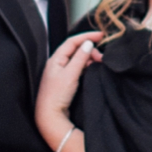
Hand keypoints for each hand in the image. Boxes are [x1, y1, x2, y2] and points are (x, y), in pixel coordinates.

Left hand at [35, 31, 100, 150]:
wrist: (50, 116)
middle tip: (101, 57)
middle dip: (90, 49)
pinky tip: (92, 69)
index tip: (101, 35)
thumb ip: (80, 58)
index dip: (87, 36)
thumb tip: (88, 43)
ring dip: (88, 58)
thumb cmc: (57, 95)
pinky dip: (86, 66)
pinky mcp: (65, 80)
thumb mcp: (71, 74)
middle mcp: (57, 63)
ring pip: (77, 58)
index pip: (72, 41)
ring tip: (99, 62)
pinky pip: (77, 67)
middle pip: (75, 49)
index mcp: (55, 59)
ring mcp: (61, 72)